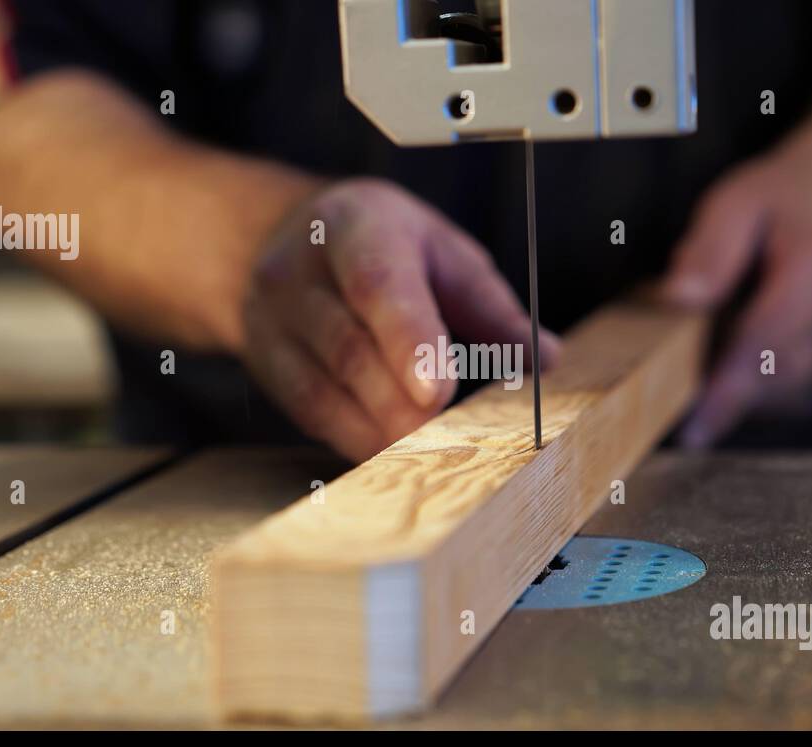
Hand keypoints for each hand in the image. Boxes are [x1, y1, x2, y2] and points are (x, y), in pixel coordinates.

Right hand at [243, 178, 560, 461]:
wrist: (278, 240)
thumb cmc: (383, 248)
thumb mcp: (442, 254)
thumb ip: (491, 308)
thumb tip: (546, 360)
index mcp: (356, 226)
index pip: (378, 285)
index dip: (408, 339)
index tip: (438, 391)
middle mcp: (299, 270)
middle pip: (351, 349)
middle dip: (403, 403)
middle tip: (454, 441)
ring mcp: (270, 319)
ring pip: (326, 389)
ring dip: (382, 430)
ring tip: (431, 453)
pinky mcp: (266, 363)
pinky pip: (311, 413)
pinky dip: (357, 438)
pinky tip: (394, 455)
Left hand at [658, 122, 811, 447]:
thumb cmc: (781, 202)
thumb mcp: (735, 203)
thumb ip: (708, 251)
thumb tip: (677, 299)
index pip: (766, 346)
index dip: (726, 393)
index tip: (692, 431)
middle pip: (774, 382)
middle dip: (722, 392)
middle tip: (679, 376)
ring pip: (783, 400)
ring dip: (740, 391)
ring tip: (721, 341)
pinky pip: (795, 401)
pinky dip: (762, 392)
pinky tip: (749, 353)